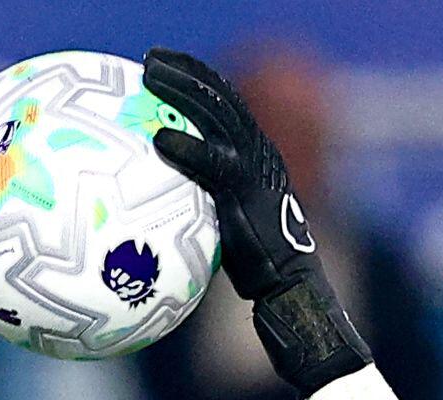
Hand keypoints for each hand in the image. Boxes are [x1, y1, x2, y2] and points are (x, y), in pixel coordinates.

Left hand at [142, 46, 374, 396]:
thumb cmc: (261, 279)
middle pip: (223, 98)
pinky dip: (187, 149)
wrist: (294, 297)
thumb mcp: (230, 234)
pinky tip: (158, 140)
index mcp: (259, 159)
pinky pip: (213, 164)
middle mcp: (262, 155)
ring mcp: (258, 171)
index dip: (199, 81)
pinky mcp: (250, 195)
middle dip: (187, 71)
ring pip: (219, 116)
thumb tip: (161, 216)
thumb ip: (205, 210)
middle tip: (151, 59)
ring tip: (149, 76)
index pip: (229, 107)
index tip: (165, 69)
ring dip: (183, 90)